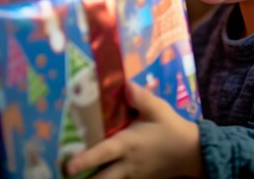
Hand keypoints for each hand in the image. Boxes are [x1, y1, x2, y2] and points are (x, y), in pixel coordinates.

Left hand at [65, 81, 202, 178]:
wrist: (191, 152)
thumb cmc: (171, 128)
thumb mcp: (158, 109)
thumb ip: (140, 97)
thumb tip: (125, 84)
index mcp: (128, 145)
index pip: (103, 154)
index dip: (84, 160)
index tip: (67, 166)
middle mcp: (126, 164)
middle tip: (63, 174)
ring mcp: (131, 175)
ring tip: (74, 177)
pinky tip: (96, 174)